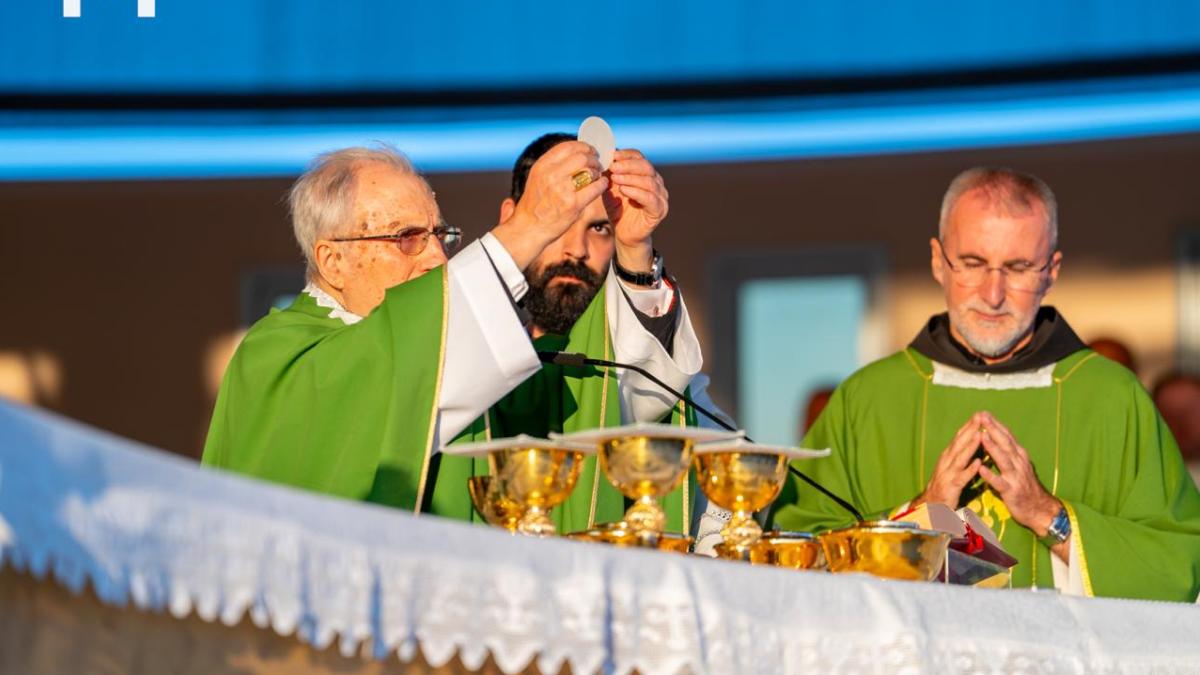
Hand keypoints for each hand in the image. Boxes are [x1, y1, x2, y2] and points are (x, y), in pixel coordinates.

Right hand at [493, 141, 607, 269]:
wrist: (529, 228)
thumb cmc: (535, 203)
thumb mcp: (537, 177)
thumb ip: (553, 164)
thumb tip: (576, 152)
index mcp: (542, 166)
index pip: (568, 147)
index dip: (583, 146)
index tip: (590, 150)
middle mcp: (551, 175)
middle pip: (582, 157)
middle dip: (593, 158)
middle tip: (597, 163)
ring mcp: (562, 190)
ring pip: (590, 171)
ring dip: (598, 171)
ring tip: (598, 175)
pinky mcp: (573, 205)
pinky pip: (595, 188)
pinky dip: (602, 184)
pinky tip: (602, 184)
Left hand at [603, 149, 667, 271]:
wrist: (625, 234)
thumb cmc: (618, 210)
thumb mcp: (611, 189)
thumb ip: (610, 174)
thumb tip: (603, 157)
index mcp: (647, 174)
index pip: (640, 157)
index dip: (627, 155)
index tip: (613, 155)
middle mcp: (657, 183)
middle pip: (645, 166)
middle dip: (627, 165)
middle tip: (613, 166)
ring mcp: (661, 196)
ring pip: (648, 181)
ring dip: (630, 178)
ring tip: (615, 178)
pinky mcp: (659, 210)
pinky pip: (649, 198)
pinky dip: (636, 192)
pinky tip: (624, 190)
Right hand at [912, 412, 985, 508]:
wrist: (931, 505)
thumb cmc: (945, 484)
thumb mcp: (953, 466)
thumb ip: (962, 454)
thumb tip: (975, 440)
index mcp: (948, 456)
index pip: (959, 437)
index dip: (969, 425)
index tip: (980, 414)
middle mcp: (946, 461)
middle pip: (959, 443)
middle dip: (970, 429)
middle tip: (980, 417)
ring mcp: (947, 474)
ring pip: (960, 458)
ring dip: (970, 446)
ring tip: (980, 435)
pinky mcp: (950, 487)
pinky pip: (961, 478)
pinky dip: (969, 470)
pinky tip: (978, 463)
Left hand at [976, 412, 1061, 535]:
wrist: (1040, 509)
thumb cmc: (1025, 486)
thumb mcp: (1019, 465)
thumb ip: (1008, 452)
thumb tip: (996, 437)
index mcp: (1019, 456)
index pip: (1006, 436)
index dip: (996, 424)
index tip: (984, 413)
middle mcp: (1019, 463)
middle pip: (1005, 443)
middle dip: (993, 429)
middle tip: (982, 417)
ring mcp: (1016, 477)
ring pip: (1003, 460)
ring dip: (992, 448)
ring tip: (982, 436)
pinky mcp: (1012, 491)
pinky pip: (1000, 482)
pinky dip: (991, 475)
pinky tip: (981, 469)